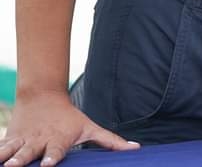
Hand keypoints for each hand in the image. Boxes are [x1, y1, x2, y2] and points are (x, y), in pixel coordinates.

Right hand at [0, 89, 138, 166]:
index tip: (48, 165)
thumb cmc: (70, 118)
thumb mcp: (90, 127)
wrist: (43, 96)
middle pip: (29, 152)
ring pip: (11, 150)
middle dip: (22, 160)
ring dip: (5, 157)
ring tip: (3, 166)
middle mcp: (38, 141)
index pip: (55, 151)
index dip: (52, 158)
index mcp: (58, 140)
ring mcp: (22, 141)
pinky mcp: (10, 140)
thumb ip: (110, 141)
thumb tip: (135, 148)